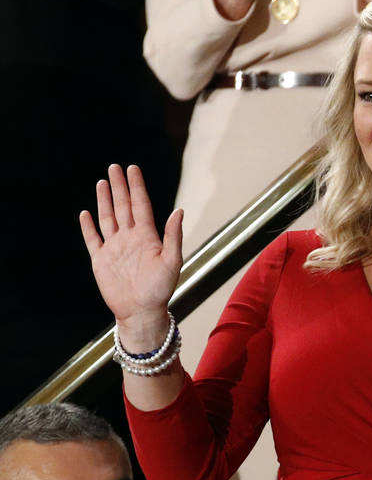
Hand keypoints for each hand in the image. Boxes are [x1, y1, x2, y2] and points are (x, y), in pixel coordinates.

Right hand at [79, 165, 182, 344]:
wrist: (142, 312)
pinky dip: (88, 226)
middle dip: (119, 186)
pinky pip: (93, 239)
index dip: (137, 186)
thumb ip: (174, 236)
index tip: (133, 169)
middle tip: (114, 167)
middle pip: (123, 206)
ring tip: (102, 182)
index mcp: (147, 236)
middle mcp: (130, 238)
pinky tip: (86, 213)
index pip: (141, 204)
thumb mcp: (172, 261)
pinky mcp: (100, 260)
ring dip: (104, 200)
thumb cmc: (161, 289)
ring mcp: (114, 248)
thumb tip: (178, 210)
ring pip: (108, 218)